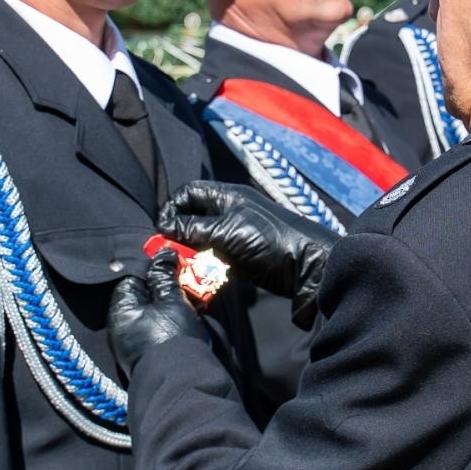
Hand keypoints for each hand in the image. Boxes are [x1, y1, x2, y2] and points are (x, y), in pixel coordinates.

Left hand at [108, 249, 205, 380]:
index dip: (151, 268)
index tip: (169, 261)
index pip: (131, 278)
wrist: (181, 383)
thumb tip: (162, 255)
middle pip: (141, 296)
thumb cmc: (173, 338)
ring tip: (190, 298)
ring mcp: (131, 343)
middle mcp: (120, 327)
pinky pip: (154, 330)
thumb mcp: (172, 300)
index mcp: (121, 310)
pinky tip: (184, 319)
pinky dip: (168, 322)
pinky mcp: (145, 355)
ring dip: (168, 305)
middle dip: (162, 287)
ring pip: (149, 313)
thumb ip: (164, 276)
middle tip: (184, 279)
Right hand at [157, 181, 335, 327]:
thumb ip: (193, 229)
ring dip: (192, 254)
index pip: (188, 193)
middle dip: (180, 234)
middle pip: (193, 218)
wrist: (307, 266)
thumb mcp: (226, 231)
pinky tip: (202, 276)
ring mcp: (236, 235)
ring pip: (202, 241)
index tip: (164, 230)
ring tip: (187, 267)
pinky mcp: (241, 257)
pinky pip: (214, 259)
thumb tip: (164, 229)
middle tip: (172, 252)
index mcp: (227, 195)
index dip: (172, 208)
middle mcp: (230, 211)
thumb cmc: (270, 239)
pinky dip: (205, 267)